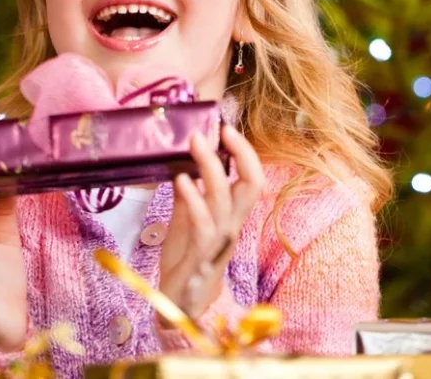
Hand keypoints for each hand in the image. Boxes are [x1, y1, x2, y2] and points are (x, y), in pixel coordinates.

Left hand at [158, 125, 264, 319]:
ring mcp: (218, 241)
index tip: (227, 129)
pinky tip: (181, 181)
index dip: (246, 153)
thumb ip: (189, 194)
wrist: (178, 302)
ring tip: (195, 145)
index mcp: (232, 215)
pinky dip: (194, 200)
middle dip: (241, 154)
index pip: (252, 179)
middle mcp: (232, 226)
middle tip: (220, 130)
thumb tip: (182, 164)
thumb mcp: (186, 218)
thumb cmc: (186, 258)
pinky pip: (203, 225)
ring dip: (211, 168)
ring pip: (225, 201)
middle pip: (251, 186)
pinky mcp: (200, 255)